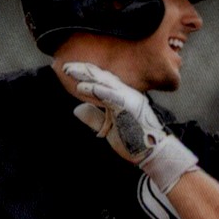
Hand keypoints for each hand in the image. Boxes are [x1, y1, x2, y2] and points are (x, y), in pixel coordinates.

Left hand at [63, 61, 197, 192]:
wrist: (154, 153)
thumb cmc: (134, 143)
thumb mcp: (109, 129)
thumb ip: (94, 118)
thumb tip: (77, 108)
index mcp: (124, 96)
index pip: (103, 81)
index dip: (87, 74)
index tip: (70, 70)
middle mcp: (127, 93)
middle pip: (103, 77)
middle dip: (83, 70)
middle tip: (65, 65)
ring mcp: (129, 98)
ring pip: (105, 82)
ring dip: (86, 75)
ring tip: (70, 70)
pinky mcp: (129, 107)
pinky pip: (109, 95)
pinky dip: (95, 90)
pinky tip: (81, 87)